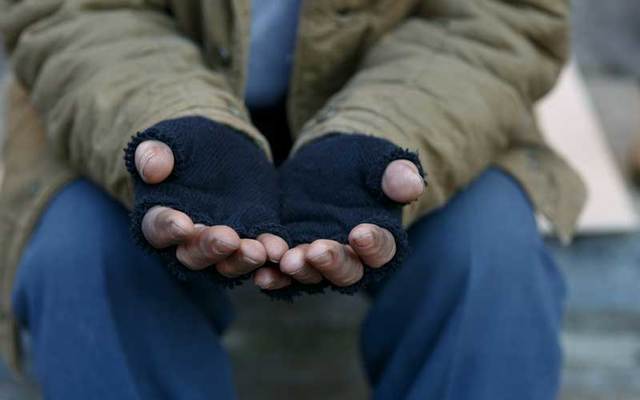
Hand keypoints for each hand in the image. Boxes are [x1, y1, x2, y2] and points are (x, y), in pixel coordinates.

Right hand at [134, 138, 288, 278]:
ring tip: (259, 251)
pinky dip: (269, 251)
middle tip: (228, 240)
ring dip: (242, 259)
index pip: (158, 228)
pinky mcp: (252, 236)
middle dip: (211, 249)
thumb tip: (152, 171)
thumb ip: (154, 153)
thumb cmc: (185, 144)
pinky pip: (260, 250)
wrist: (222, 145)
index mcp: (161, 217)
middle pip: (194, 254)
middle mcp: (189, 240)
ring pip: (228, 262)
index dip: (169, 228)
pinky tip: (278, 249)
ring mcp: (222, 243)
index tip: (183, 224)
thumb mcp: (170, 141)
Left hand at [255, 157, 423, 289]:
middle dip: (332, 263)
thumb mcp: (379, 161)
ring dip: (301, 270)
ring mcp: (320, 260)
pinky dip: (274, 276)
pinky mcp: (293, 254)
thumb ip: (396, 173)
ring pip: (313, 275)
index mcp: (381, 239)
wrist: (328, 163)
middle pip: (347, 271)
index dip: (373, 244)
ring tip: (287, 261)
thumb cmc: (363, 163)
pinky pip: (283, 272)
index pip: (382, 249)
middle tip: (317, 250)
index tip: (361, 232)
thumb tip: (412, 185)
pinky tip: (262, 273)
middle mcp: (352, 259)